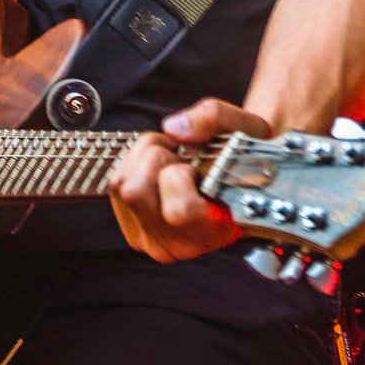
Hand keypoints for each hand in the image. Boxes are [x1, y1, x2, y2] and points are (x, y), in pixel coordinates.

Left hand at [107, 98, 271, 263]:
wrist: (245, 182)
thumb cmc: (249, 159)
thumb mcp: (247, 129)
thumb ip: (216, 119)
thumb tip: (173, 129)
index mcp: (216, 230)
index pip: (179, 211)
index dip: (181, 175)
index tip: (199, 167)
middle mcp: (181, 245)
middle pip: (135, 190)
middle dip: (158, 158)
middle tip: (186, 160)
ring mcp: (153, 241)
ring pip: (121, 185)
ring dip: (145, 160)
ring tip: (176, 165)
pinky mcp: (132, 230)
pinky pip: (115, 187)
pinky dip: (135, 168)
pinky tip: (162, 174)